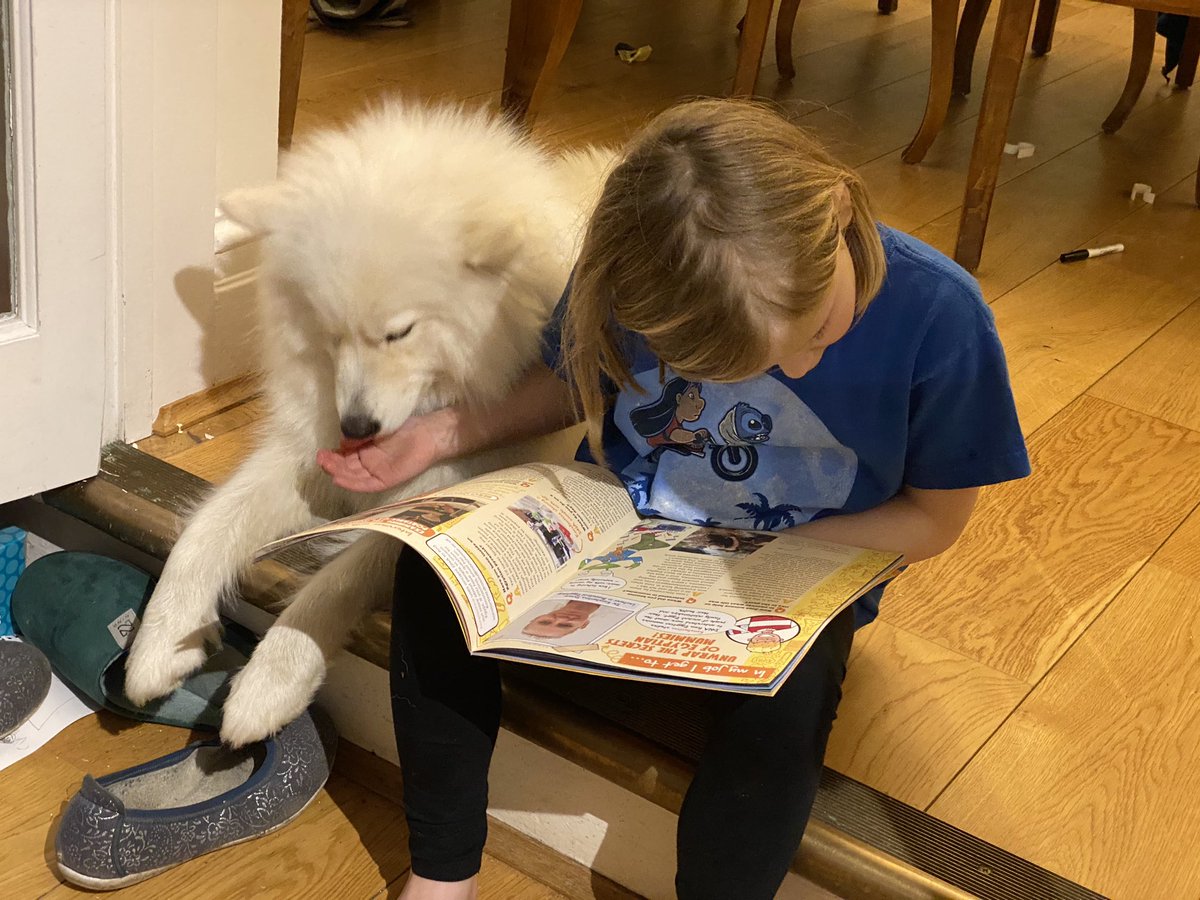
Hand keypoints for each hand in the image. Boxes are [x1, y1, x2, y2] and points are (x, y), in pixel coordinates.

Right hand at [317, 413, 450, 492]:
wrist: (427, 432)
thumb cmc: (404, 426)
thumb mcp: (376, 429)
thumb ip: (359, 436)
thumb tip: (342, 442)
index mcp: (366, 451)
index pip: (345, 457)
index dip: (332, 456)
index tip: (321, 452)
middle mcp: (370, 464)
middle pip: (346, 468)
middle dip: (331, 465)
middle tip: (320, 459)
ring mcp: (378, 473)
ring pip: (354, 477)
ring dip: (338, 473)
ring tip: (325, 467)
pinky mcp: (387, 480)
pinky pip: (366, 485)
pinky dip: (352, 483)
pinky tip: (339, 479)